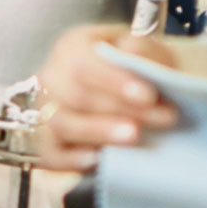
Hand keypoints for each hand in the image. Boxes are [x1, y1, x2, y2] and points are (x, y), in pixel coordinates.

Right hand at [32, 26, 176, 168]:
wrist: (122, 96)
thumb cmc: (132, 71)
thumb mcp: (141, 50)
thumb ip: (141, 49)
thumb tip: (134, 56)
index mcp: (71, 48)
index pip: (84, 64)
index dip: (115, 81)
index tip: (149, 96)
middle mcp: (51, 79)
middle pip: (76, 96)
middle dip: (121, 109)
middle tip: (163, 118)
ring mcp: (43, 113)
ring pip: (62, 124)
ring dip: (99, 132)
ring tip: (135, 137)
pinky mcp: (45, 146)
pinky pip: (51, 155)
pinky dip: (75, 159)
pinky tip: (102, 159)